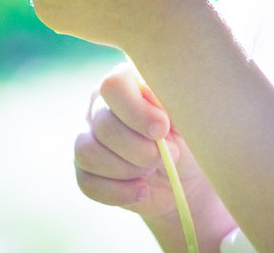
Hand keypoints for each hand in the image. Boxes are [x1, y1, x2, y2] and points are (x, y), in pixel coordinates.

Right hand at [75, 61, 211, 217]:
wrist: (185, 177)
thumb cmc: (188, 138)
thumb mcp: (187, 117)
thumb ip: (169, 102)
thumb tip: (151, 100)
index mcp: (126, 83)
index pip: (113, 85)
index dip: (136, 111)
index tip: (163, 129)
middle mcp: (99, 105)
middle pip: (103, 124)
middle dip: (140, 149)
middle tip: (167, 156)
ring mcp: (87, 137)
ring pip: (88, 153)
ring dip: (127, 169)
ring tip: (152, 171)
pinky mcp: (85, 169)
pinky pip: (87, 183)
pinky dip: (119, 192)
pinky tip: (142, 190)